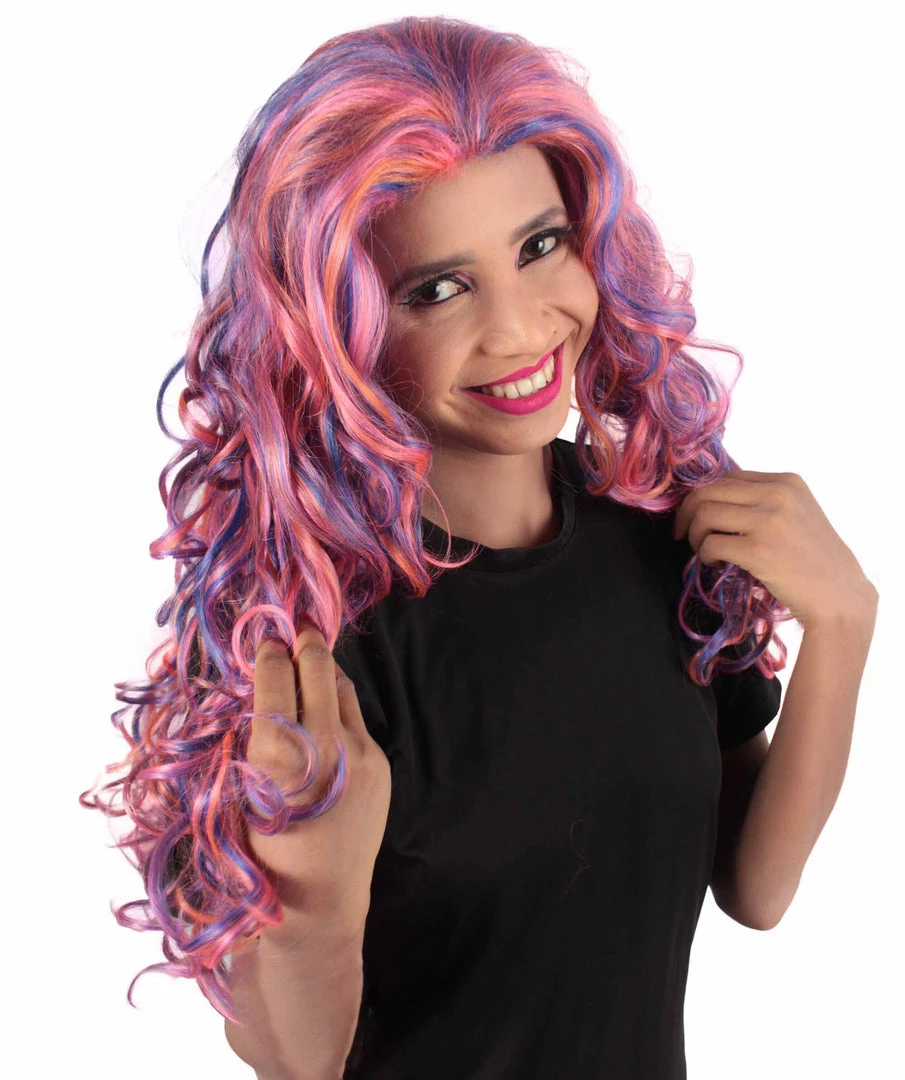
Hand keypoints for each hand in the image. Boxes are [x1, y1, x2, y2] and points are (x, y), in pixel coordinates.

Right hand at [247, 620, 391, 935]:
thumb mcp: (242, 790)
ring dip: (324, 672)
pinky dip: (338, 709)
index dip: (269, 651)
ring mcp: (359, 754)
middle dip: (304, 643)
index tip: (266, 641)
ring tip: (310, 661)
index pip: (275, 675)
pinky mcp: (379, 765)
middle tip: (295, 629)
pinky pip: (356, 721)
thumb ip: (255, 736)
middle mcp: (323, 745)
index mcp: (278, 753)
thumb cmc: (262, 852)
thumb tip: (264, 686)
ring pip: (342, 688)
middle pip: (318, 666)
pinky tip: (325, 713)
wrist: (317, 902)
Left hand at [672, 470, 877, 625]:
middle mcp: (778, 493)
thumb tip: (711, 500)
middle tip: (682, 533)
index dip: (704, 496)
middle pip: (709, 490)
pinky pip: (710, 544)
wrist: (839, 597)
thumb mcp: (796, 515)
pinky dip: (704, 555)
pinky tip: (714, 564)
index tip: (695, 515)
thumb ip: (762, 501)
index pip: (728, 478)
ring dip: (694, 535)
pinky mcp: (758, 549)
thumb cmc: (814, 561)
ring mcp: (769, 520)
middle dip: (687, 512)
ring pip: (704, 514)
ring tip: (703, 551)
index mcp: (786, 481)